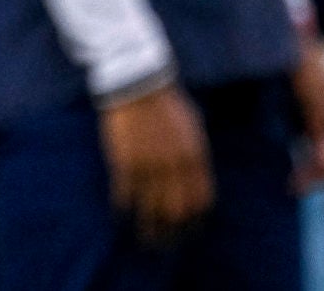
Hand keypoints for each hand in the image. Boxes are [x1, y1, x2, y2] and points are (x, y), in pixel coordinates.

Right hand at [99, 83, 213, 244]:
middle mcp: (174, 166)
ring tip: (146, 239)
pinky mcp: (123, 160)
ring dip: (148, 226)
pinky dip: (124, 207)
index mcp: (195, 157)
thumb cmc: (167, 102)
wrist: (137, 81)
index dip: (196, 218)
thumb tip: (196, 178)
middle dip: (173, 231)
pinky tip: (122, 214)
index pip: (201, 200)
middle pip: (177, 210)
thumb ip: (195, 155)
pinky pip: (125, 193)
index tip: (190, 228)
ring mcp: (148, 165)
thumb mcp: (192, 128)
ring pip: (150, 207)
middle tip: (167, 242)